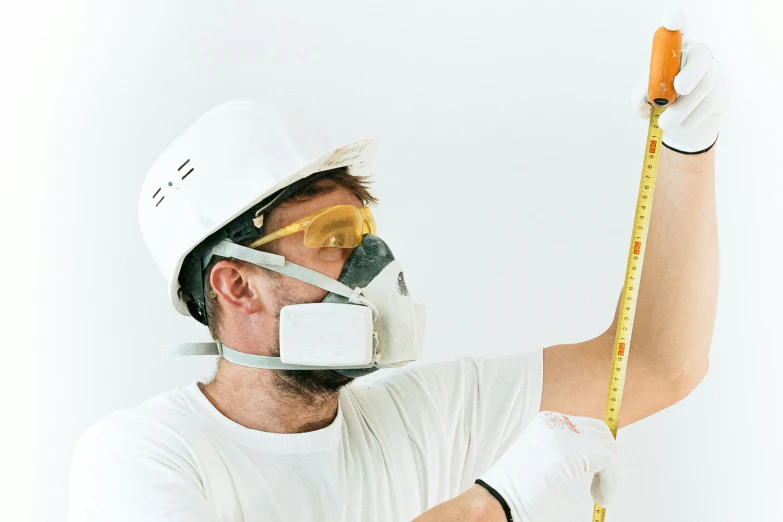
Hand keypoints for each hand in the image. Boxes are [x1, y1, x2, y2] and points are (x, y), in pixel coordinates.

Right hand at [479, 411, 618, 521]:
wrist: (499, 497)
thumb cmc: (518, 486)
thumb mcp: (543, 456)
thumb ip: (565, 448)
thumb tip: (595, 455)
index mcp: (548, 421)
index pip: (588, 426)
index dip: (599, 450)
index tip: (595, 474)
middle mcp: (557, 422)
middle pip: (602, 433)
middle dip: (608, 460)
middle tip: (600, 485)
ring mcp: (566, 436)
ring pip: (609, 449)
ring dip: (609, 475)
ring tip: (598, 494)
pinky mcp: (574, 453)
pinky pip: (610, 464)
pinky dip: (610, 483)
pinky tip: (599, 497)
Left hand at [631, 12, 726, 153]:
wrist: (682, 123)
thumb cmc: (661, 102)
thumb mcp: (644, 98)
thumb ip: (640, 98)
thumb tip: (644, 104)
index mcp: (674, 51)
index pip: (677, 30)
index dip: (675, 23)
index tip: (671, 22)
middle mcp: (696, 57)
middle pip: (699, 58)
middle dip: (689, 74)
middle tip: (678, 89)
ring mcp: (714, 73)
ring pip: (704, 87)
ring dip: (683, 108)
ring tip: (665, 123)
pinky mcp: (723, 93)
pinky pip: (710, 105)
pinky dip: (692, 118)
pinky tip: (683, 123)